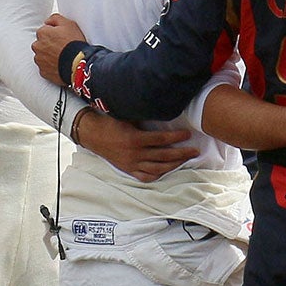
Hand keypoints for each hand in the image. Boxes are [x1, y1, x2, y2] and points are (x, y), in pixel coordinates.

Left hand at [33, 13, 86, 84]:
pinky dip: (52, 67)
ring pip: (43, 56)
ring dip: (50, 56)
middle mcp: (37, 46)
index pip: (45, 31)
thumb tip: (47, 22)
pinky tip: (61, 65)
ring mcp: (39, 59)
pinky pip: (46, 68)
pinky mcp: (43, 71)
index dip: (56, 34)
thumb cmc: (74, 43)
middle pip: (42, 44)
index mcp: (42, 33)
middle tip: (64, 48)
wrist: (78, 64)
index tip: (64, 38)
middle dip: (50, 45)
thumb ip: (55, 18)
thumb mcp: (69, 23)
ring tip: (63, 57)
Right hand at [78, 113, 196, 180]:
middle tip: (195, 151)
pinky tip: (168, 170)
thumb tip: (164, 108)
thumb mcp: (127, 116)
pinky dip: (158, 174)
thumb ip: (145, 116)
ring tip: (186, 159)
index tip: (188, 134)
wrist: (91, 133)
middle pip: (164, 156)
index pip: (161, 139)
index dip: (176, 137)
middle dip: (182, 154)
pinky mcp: (128, 169)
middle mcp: (134, 154)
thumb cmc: (110, 121)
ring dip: (174, 165)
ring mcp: (131, 164)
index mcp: (134, 139)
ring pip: (158, 168)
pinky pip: (146, 176)